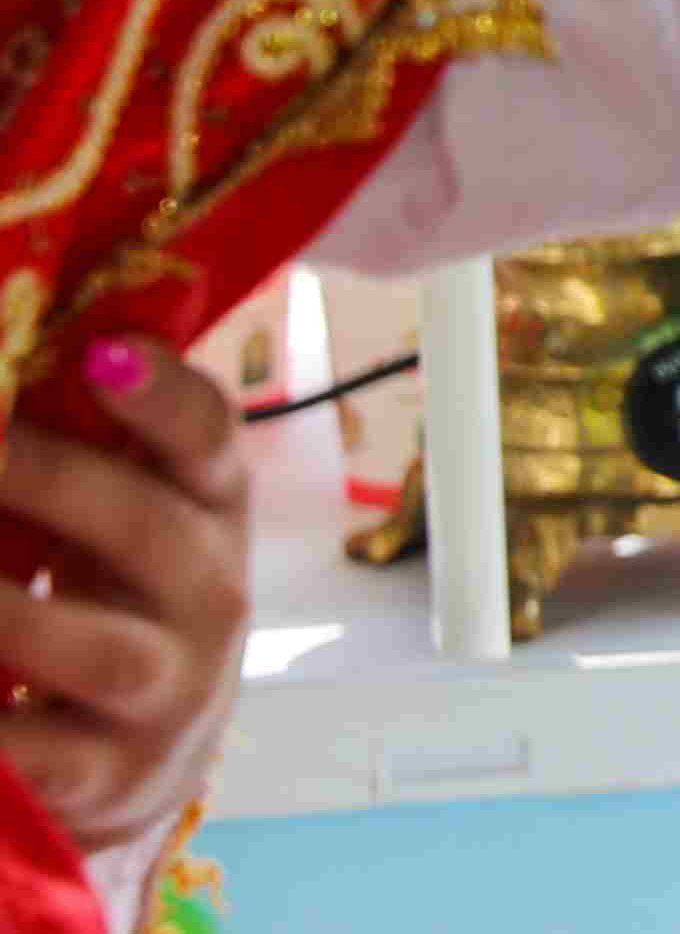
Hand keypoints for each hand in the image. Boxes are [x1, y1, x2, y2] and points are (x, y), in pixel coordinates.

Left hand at [0, 338, 252, 857]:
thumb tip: (12, 360)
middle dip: (58, 483)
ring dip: (8, 612)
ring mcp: (168, 692)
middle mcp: (210, 596)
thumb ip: (92, 453)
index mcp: (211, 512)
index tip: (100, 352)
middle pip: (153, 531)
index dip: (162, 395)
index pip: (209, 440)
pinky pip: (42, 753)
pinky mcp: (112, 775)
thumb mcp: (131, 519)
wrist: (147, 753)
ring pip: (101, 648)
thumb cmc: (121, 600)